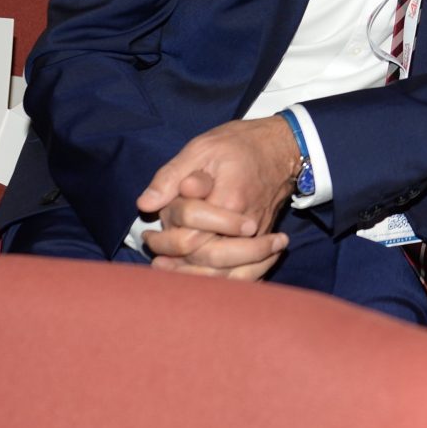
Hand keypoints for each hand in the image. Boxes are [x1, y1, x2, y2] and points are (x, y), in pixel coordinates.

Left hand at [134, 117, 298, 278]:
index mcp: (229, 200)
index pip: (193, 234)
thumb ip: (171, 176)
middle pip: (209, 259)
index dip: (166, 238)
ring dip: (195, 276)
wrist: (280, 149)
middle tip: (155, 254)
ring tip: (168, 269)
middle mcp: (247, 225)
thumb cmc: (238, 145)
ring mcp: (258, 237)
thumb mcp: (200, 148)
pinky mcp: (263, 242)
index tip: (149, 233)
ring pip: (227, 274)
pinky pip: (247, 275)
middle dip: (177, 261)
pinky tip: (201, 278)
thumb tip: (146, 204)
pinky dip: (223, 282)